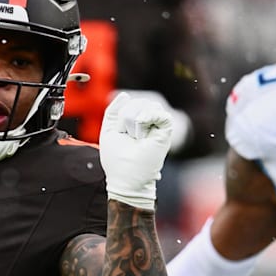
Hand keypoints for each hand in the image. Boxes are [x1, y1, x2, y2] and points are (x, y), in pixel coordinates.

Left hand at [98, 91, 173, 209]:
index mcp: (134, 121)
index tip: (120, 134)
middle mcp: (147, 121)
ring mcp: (157, 126)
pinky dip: (150, 117)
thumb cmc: (117, 160)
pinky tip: (142, 131)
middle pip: (136, 102)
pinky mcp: (166, 132)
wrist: (127, 179)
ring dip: (135, 122)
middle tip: (129, 138)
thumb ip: (113, 111)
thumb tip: (126, 95)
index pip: (127, 103)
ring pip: (147, 105)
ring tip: (136, 138)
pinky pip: (161, 113)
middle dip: (126, 119)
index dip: (119, 117)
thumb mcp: (109, 131)